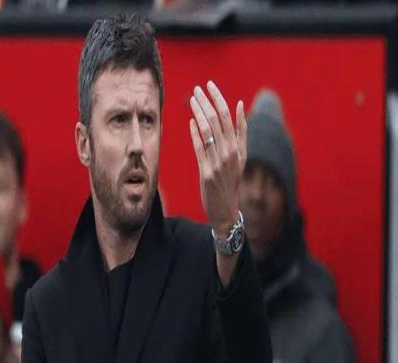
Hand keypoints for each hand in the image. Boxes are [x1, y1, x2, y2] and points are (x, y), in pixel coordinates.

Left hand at [189, 81, 246, 237]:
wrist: (226, 209)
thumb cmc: (232, 180)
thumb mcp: (241, 156)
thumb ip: (241, 131)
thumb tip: (240, 104)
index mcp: (238, 146)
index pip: (227, 115)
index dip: (217, 98)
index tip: (209, 85)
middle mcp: (229, 153)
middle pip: (215, 120)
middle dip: (205, 102)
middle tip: (196, 89)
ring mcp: (217, 162)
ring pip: (206, 131)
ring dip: (197, 113)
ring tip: (192, 100)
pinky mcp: (206, 172)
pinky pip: (198, 148)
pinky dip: (194, 133)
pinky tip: (190, 122)